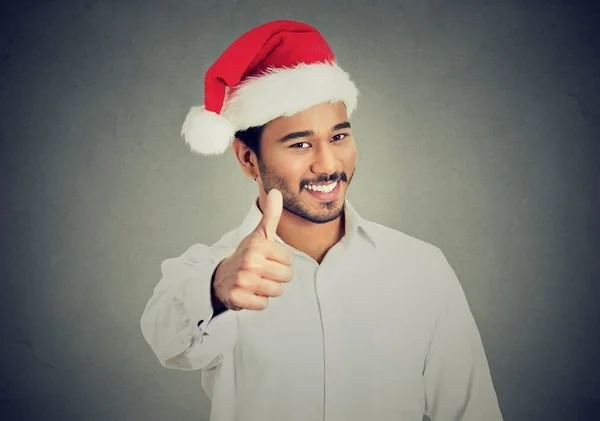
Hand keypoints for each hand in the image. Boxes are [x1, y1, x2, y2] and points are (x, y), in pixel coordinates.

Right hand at [212, 189, 294, 310]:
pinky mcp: (238, 298)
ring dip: (269, 289)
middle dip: (277, 276)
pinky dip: (258, 301)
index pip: (290, 259)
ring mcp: (243, 281)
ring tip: (257, 281)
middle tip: (263, 271)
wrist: (221, 277)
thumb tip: (275, 191)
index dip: (281, 261)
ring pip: (277, 291)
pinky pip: (263, 304)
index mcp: (258, 245)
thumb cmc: (247, 255)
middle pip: (286, 277)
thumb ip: (271, 215)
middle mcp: (249, 262)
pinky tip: (250, 292)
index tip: (268, 258)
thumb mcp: (259, 234)